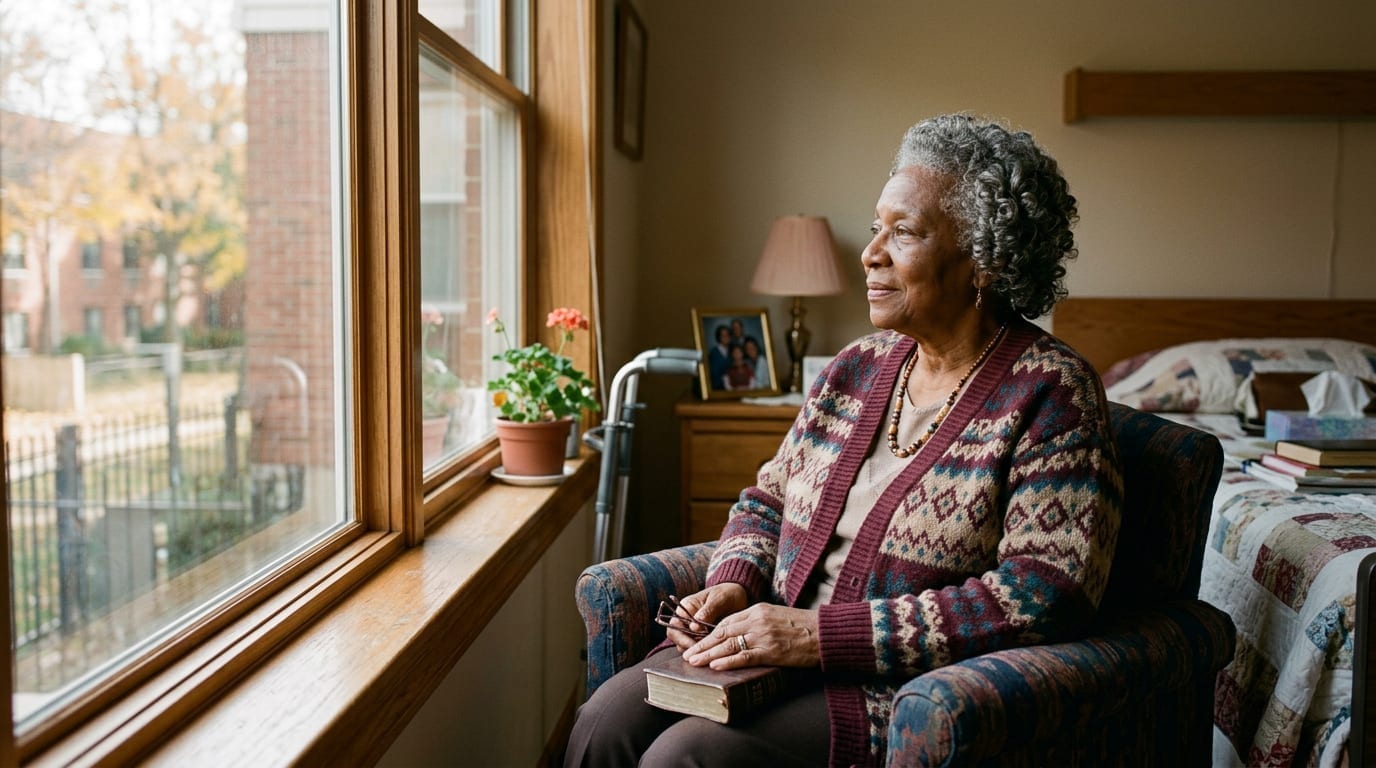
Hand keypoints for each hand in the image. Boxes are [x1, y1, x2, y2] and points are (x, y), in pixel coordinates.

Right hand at [663, 583, 747, 651]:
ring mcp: (694, 630)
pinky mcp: (704, 637)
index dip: (682, 639)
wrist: (739, 596)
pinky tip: (716, 652)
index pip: (674, 628)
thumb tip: (693, 627)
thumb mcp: (718, 599)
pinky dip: (706, 651)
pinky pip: (700, 648)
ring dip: (698, 651)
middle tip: (705, 653)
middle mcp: (686, 620)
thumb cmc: (727, 593)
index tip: (696, 646)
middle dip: (690, 648)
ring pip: (688, 646)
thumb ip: (707, 612)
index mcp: (685, 608)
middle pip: (678, 640)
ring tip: (712, 653)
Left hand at [684, 603, 819, 670]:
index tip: (697, 642)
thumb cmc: (803, 626)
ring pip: (729, 644)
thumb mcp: (776, 616)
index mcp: (758, 610)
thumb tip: (740, 635)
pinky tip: (716, 665)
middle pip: (722, 632)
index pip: (726, 622)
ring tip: (694, 662)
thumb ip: (758, 622)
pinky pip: (745, 656)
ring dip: (708, 654)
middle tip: (688, 655)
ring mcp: (763, 636)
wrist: (825, 632)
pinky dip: (728, 661)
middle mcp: (757, 620)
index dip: (709, 633)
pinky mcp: (772, 651)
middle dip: (703, 644)